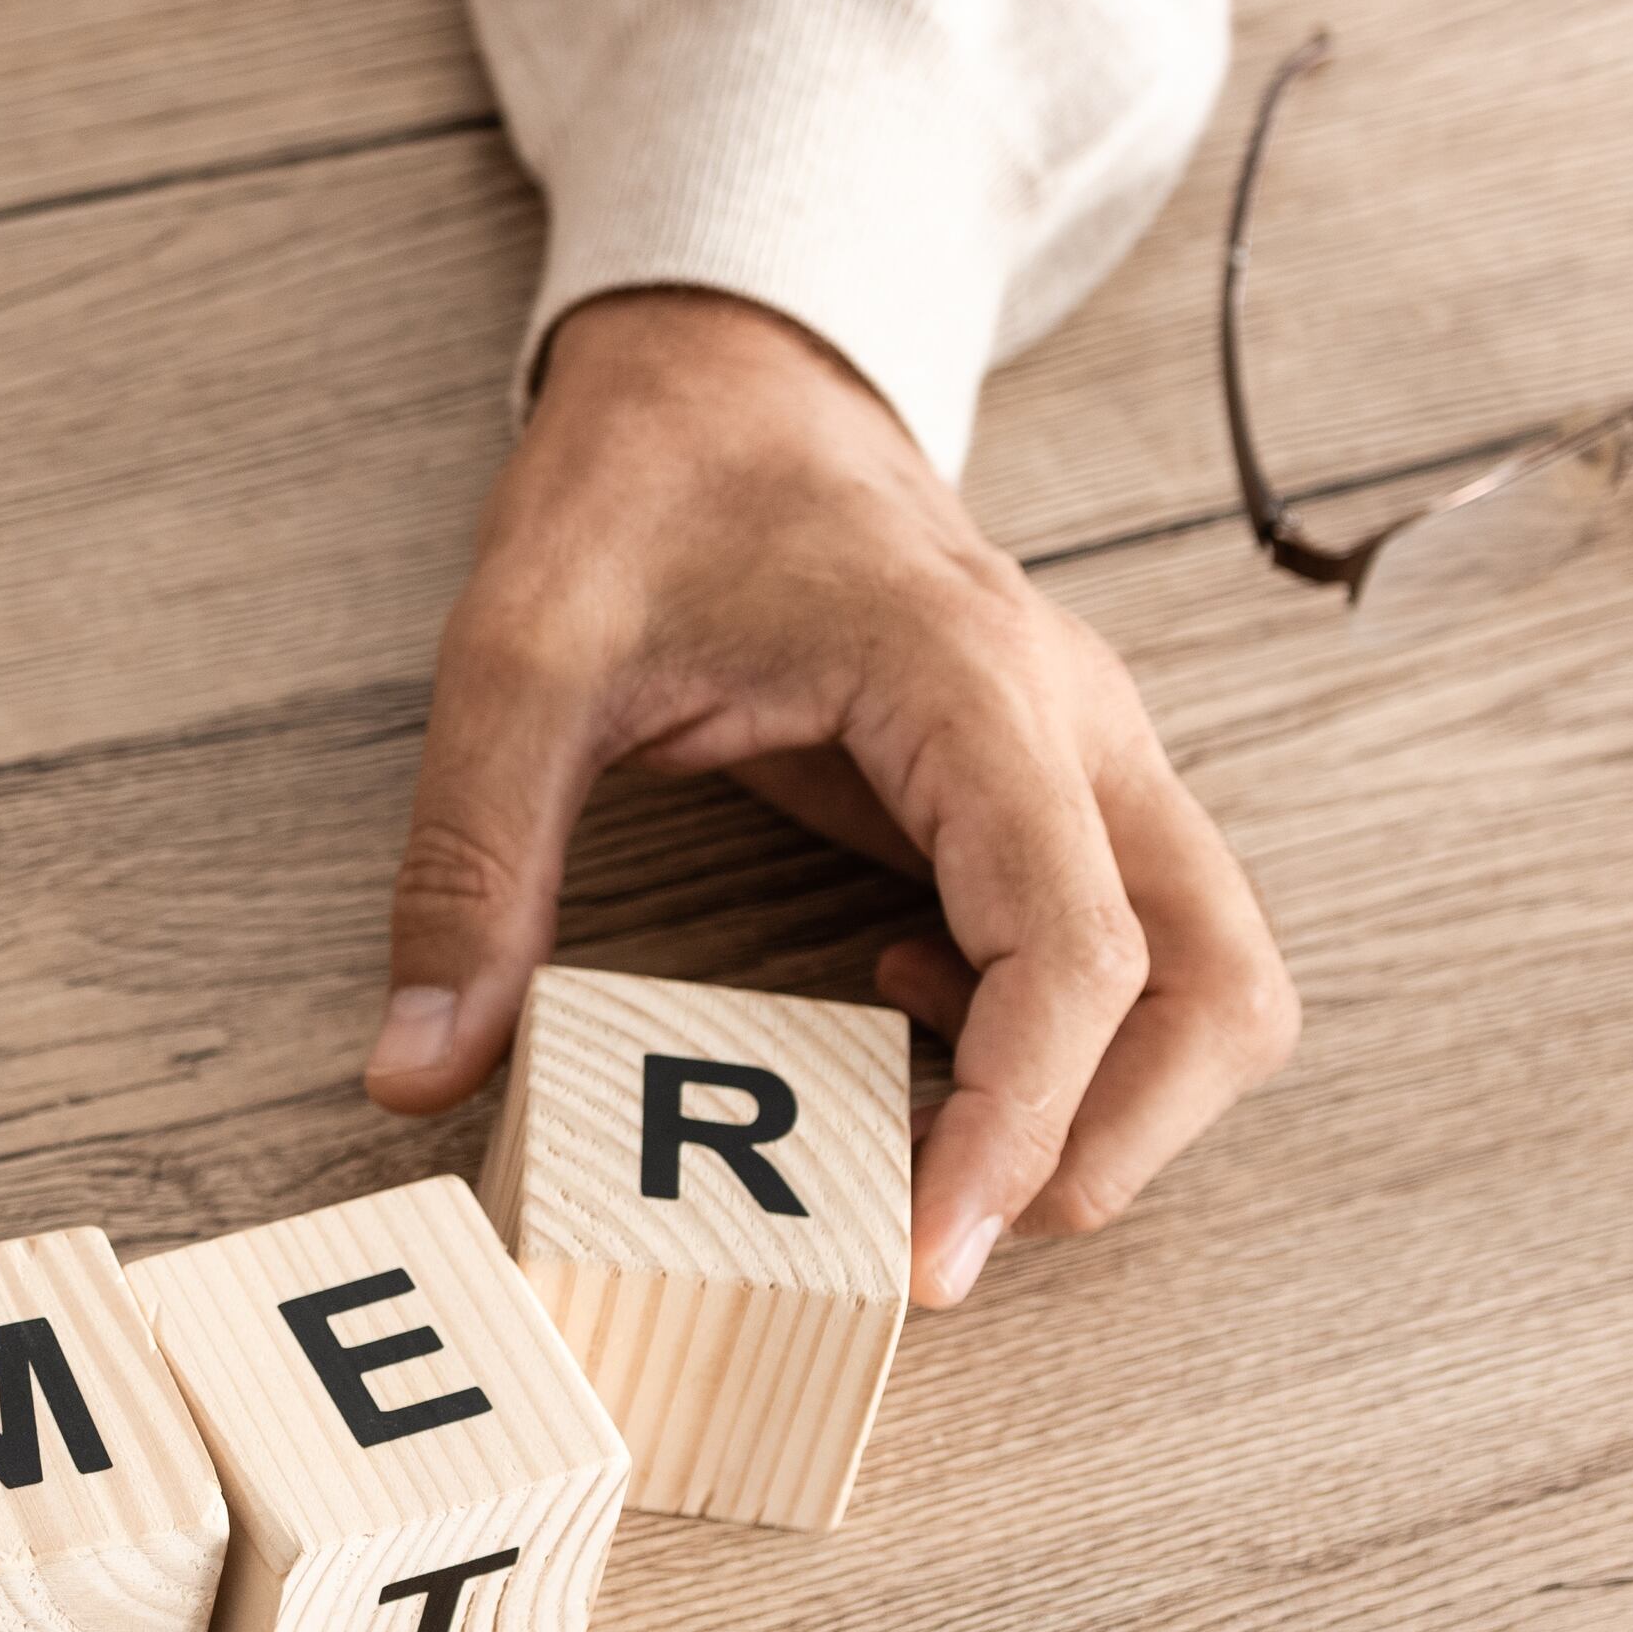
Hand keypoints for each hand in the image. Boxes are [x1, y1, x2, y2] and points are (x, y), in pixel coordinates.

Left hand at [366, 288, 1297, 1305]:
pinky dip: (1064, 1034)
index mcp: (973, 686)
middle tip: (940, 1244)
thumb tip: (413, 1075)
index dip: (1019, 1126)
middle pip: (1219, 982)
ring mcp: (1090, 756)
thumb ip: (470, 867)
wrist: (724, 373)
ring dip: (1112, 1100)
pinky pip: (1137, 945)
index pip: (1075, 950)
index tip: (924, 1258)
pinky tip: (898, 1005)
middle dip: (1116, 1144)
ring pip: (1213, 971)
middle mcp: (1079, 725)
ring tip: (921, 1140)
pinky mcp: (1058, 788)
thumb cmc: (639, 494)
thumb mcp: (517, 662)